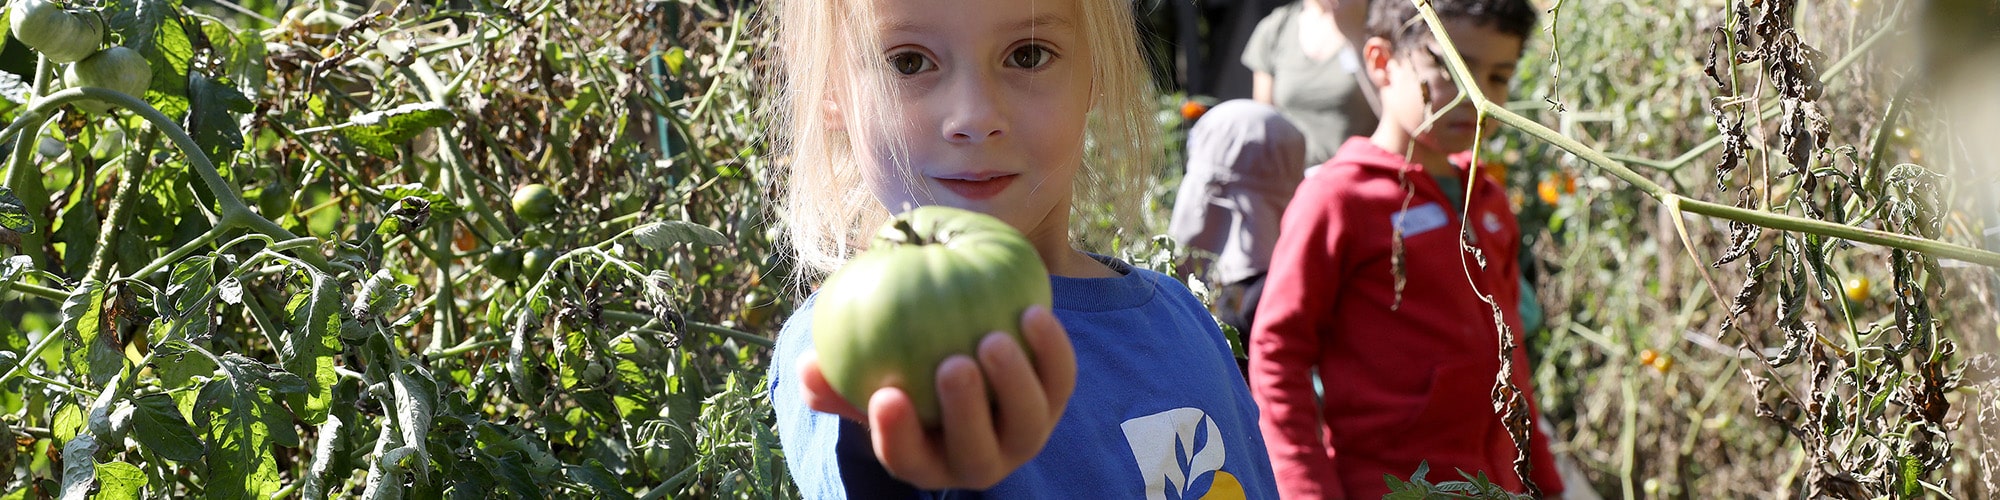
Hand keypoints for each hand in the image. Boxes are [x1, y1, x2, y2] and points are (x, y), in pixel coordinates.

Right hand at [797, 305, 1075, 489]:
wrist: (967, 346)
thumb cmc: (901, 363)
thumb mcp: (866, 368)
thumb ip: (836, 371)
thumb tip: (806, 365)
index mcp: (927, 459)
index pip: (907, 459)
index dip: (896, 435)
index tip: (885, 394)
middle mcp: (979, 459)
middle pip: (976, 452)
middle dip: (967, 415)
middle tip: (952, 365)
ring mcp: (1024, 434)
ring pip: (1028, 422)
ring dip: (1014, 382)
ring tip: (992, 339)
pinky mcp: (1057, 401)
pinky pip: (1060, 377)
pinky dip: (1050, 348)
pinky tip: (1031, 310)